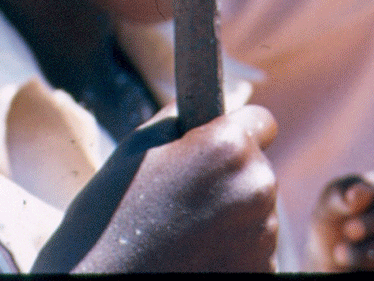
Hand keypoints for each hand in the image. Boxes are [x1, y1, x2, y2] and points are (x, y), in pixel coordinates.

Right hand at [32, 105, 278, 272]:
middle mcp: (257, 188)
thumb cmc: (110, 220)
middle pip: (256, 170)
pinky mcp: (261, 276)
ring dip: (231, 219)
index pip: (261, 122)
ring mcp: (263, 239)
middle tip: (183, 198)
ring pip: (256, 214)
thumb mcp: (137, 148)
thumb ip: (180, 121)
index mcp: (229, 147)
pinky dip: (232, 255)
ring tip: (182, 235)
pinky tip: (194, 260)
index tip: (212, 148)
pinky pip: (254, 254)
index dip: (234, 131)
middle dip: (229, 178)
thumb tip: (204, 109)